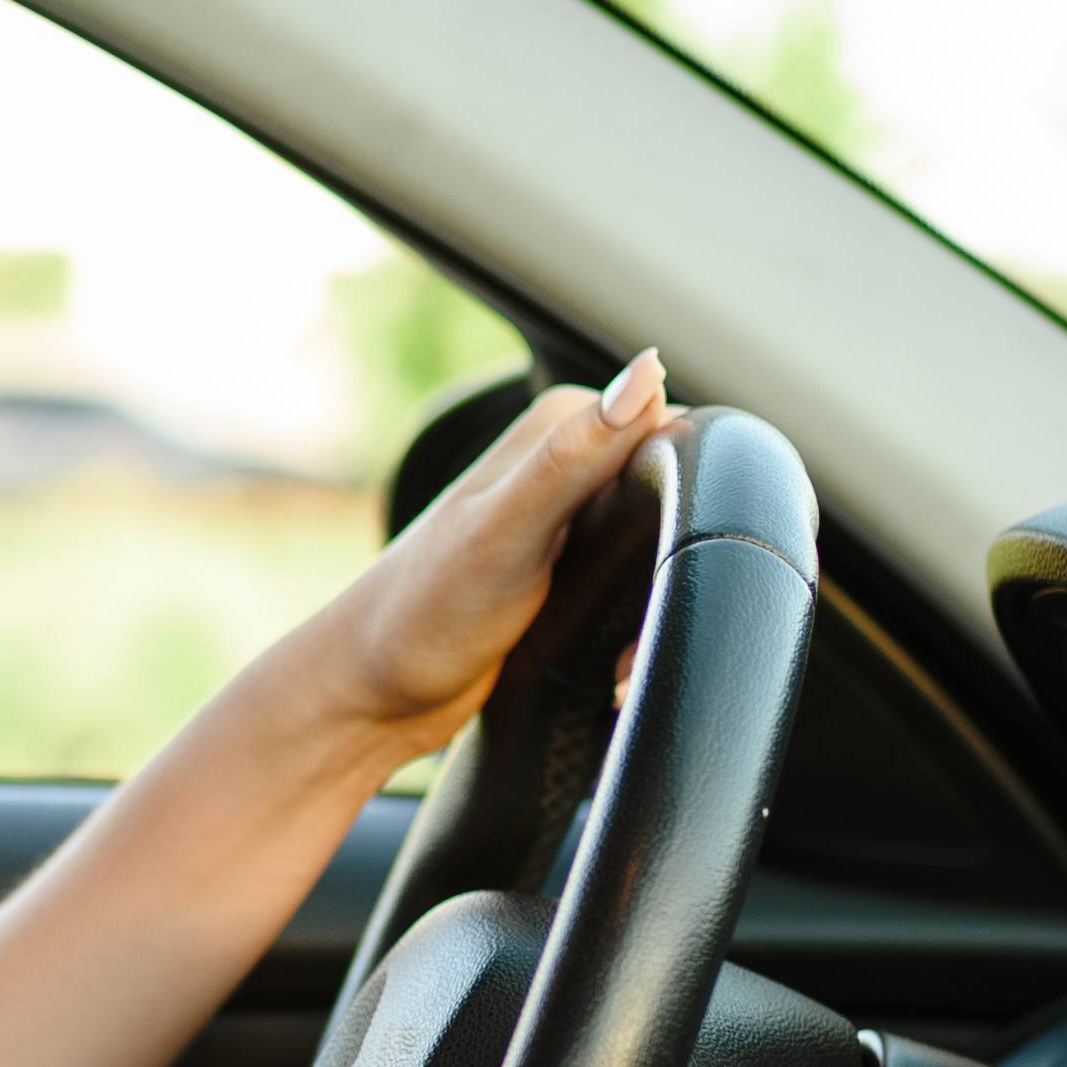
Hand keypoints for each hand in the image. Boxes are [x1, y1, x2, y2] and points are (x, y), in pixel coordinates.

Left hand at [306, 351, 669, 770]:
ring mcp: (571, 521)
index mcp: (560, 429)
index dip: (693, 500)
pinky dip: (636, 637)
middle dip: (676, 575)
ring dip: (655, 617)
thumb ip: (574, 455)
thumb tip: (649, 371)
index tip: (671, 569)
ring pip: (664, 552)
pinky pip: (638, 593)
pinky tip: (614, 675)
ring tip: (622, 673)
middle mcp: (569, 465)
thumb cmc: (423, 612)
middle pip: (678, 499)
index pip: (675, 432)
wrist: (373, 695)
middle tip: (632, 651)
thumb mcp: (507, 530)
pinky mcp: (572, 573)